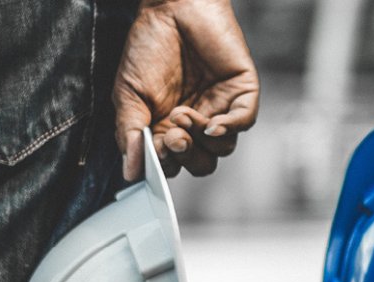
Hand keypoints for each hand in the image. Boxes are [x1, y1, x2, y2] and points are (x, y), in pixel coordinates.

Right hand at [113, 0, 259, 179]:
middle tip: (171, 135)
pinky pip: (244, 122)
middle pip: (201, 163)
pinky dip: (229, 128)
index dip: (167, 165)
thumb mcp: (128, 94)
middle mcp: (197, 122)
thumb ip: (130, 134)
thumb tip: (130, 173)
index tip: (154, 150)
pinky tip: (211, 123)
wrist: (170, 9)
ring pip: (222, 147)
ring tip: (182, 114)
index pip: (174, 164)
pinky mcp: (241, 92)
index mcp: (168, 127)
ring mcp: (221, 108)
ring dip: (201, 140)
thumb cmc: (148, 47)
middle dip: (185, 156)